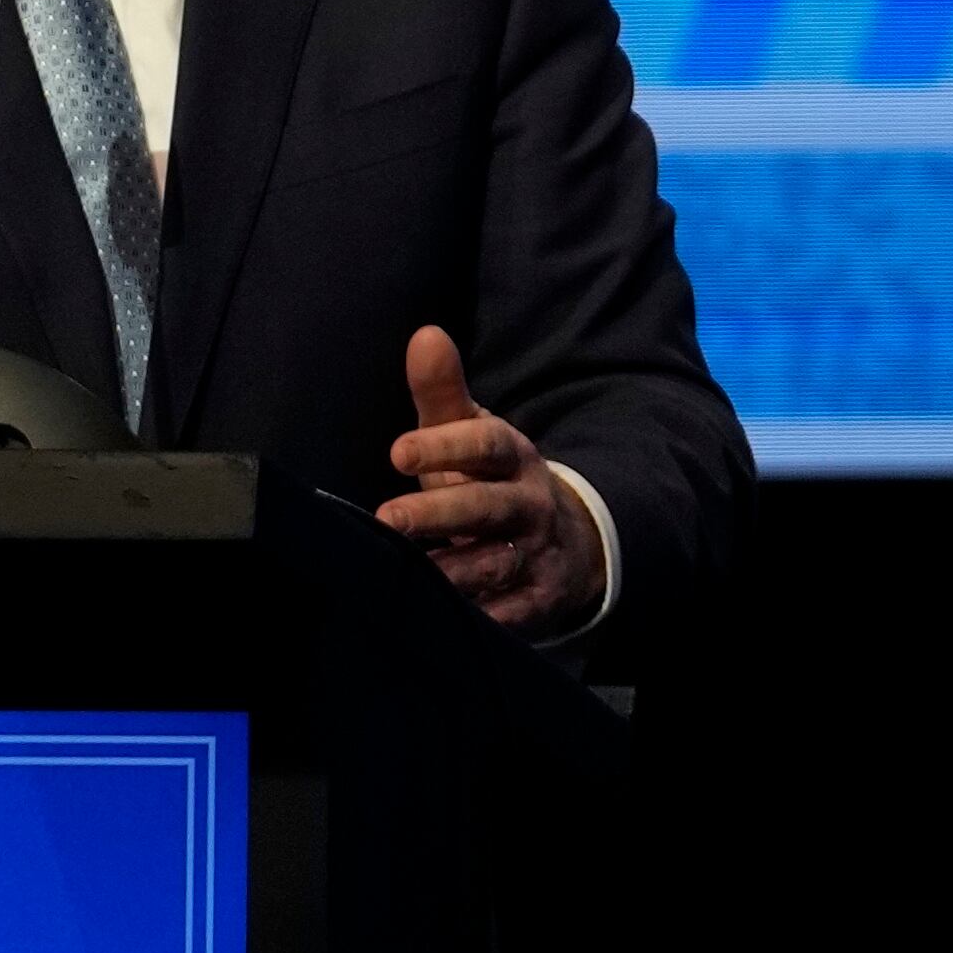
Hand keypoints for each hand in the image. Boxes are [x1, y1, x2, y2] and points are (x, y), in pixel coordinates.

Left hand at [376, 325, 604, 639]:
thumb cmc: (490, 479)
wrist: (565, 540)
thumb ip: (442, 393)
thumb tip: (425, 335)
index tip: (398, 452)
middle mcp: (529, 505)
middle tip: (387, 519)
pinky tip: (437, 616)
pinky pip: (508, 615)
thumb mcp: (470, 435)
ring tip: (406, 572)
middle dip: (439, 515)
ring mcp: (536, 555)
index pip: (484, 446)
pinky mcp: (536, 602)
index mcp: (513, 456)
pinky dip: (479, 617)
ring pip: (493, 565)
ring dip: (451, 571)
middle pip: (487, 508)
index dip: (444, 447)